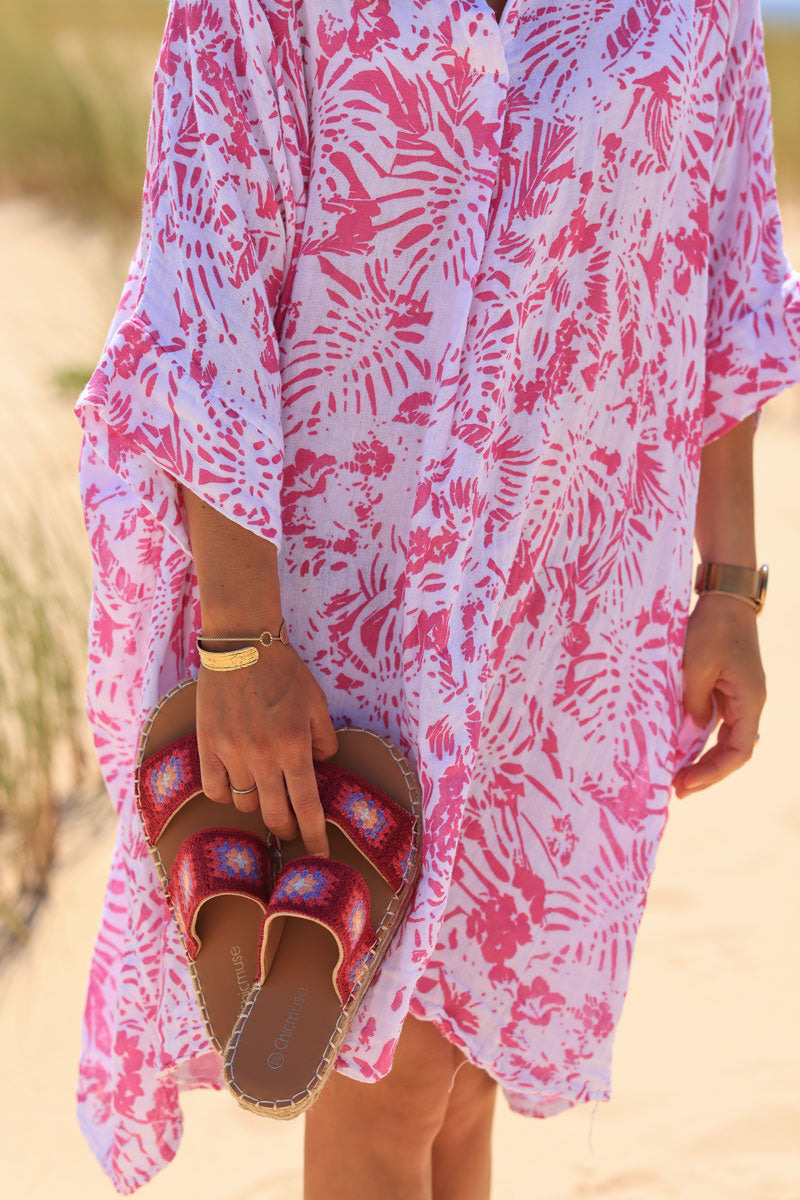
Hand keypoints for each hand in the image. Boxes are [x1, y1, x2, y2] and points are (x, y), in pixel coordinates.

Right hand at [196, 642, 338, 854]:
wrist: (241, 646)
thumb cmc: (284, 672)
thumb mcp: (317, 702)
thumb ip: (324, 739)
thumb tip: (321, 767)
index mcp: (294, 747)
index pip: (306, 806)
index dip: (314, 835)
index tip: (320, 856)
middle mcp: (263, 757)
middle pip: (274, 815)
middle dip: (286, 829)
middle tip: (291, 827)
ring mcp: (231, 753)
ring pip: (244, 804)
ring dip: (258, 803)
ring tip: (264, 789)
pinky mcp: (207, 746)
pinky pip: (215, 789)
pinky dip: (227, 793)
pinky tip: (235, 782)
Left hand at [672, 592, 765, 797]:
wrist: (725, 597)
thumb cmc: (712, 628)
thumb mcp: (696, 666)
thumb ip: (693, 702)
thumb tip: (691, 731)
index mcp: (749, 701)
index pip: (738, 751)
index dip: (713, 772)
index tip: (685, 783)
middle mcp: (749, 703)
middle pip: (732, 750)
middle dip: (706, 771)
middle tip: (676, 788)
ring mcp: (739, 696)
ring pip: (724, 738)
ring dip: (702, 757)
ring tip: (676, 775)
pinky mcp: (727, 687)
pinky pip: (716, 722)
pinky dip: (700, 738)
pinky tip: (680, 747)